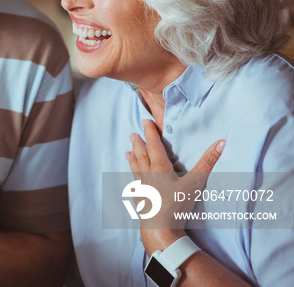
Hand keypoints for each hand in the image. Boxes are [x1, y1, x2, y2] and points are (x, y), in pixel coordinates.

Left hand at [125, 120, 224, 252]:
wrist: (159, 228)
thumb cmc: (177, 204)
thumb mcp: (196, 182)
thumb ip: (208, 162)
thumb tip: (221, 142)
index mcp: (160, 168)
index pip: (154, 145)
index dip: (150, 132)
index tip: (145, 121)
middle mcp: (148, 175)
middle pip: (142, 155)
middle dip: (139, 143)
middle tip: (132, 134)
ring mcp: (142, 188)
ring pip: (136, 168)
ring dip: (133, 158)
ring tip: (128, 151)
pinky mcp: (140, 200)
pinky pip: (135, 185)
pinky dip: (133, 178)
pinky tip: (132, 180)